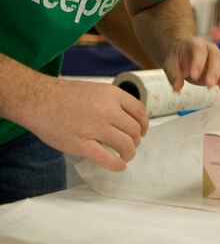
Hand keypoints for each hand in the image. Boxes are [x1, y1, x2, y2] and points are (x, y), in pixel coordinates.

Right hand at [21, 76, 148, 171]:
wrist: (40, 100)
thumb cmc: (66, 95)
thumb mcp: (96, 89)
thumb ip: (112, 102)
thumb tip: (128, 118)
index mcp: (112, 94)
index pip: (139, 111)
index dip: (144, 124)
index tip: (141, 131)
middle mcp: (107, 110)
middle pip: (135, 130)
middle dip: (136, 141)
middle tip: (130, 145)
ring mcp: (95, 128)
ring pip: (125, 145)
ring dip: (129, 153)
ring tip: (124, 156)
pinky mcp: (82, 144)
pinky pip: (107, 159)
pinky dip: (117, 165)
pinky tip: (119, 166)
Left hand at [161, 36, 219, 91]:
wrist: (184, 53)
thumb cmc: (178, 57)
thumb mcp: (170, 63)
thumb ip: (173, 74)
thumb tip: (177, 87)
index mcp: (196, 44)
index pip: (199, 50)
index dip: (198, 62)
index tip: (194, 76)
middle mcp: (210, 49)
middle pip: (216, 56)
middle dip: (214, 71)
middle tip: (210, 84)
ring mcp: (219, 58)